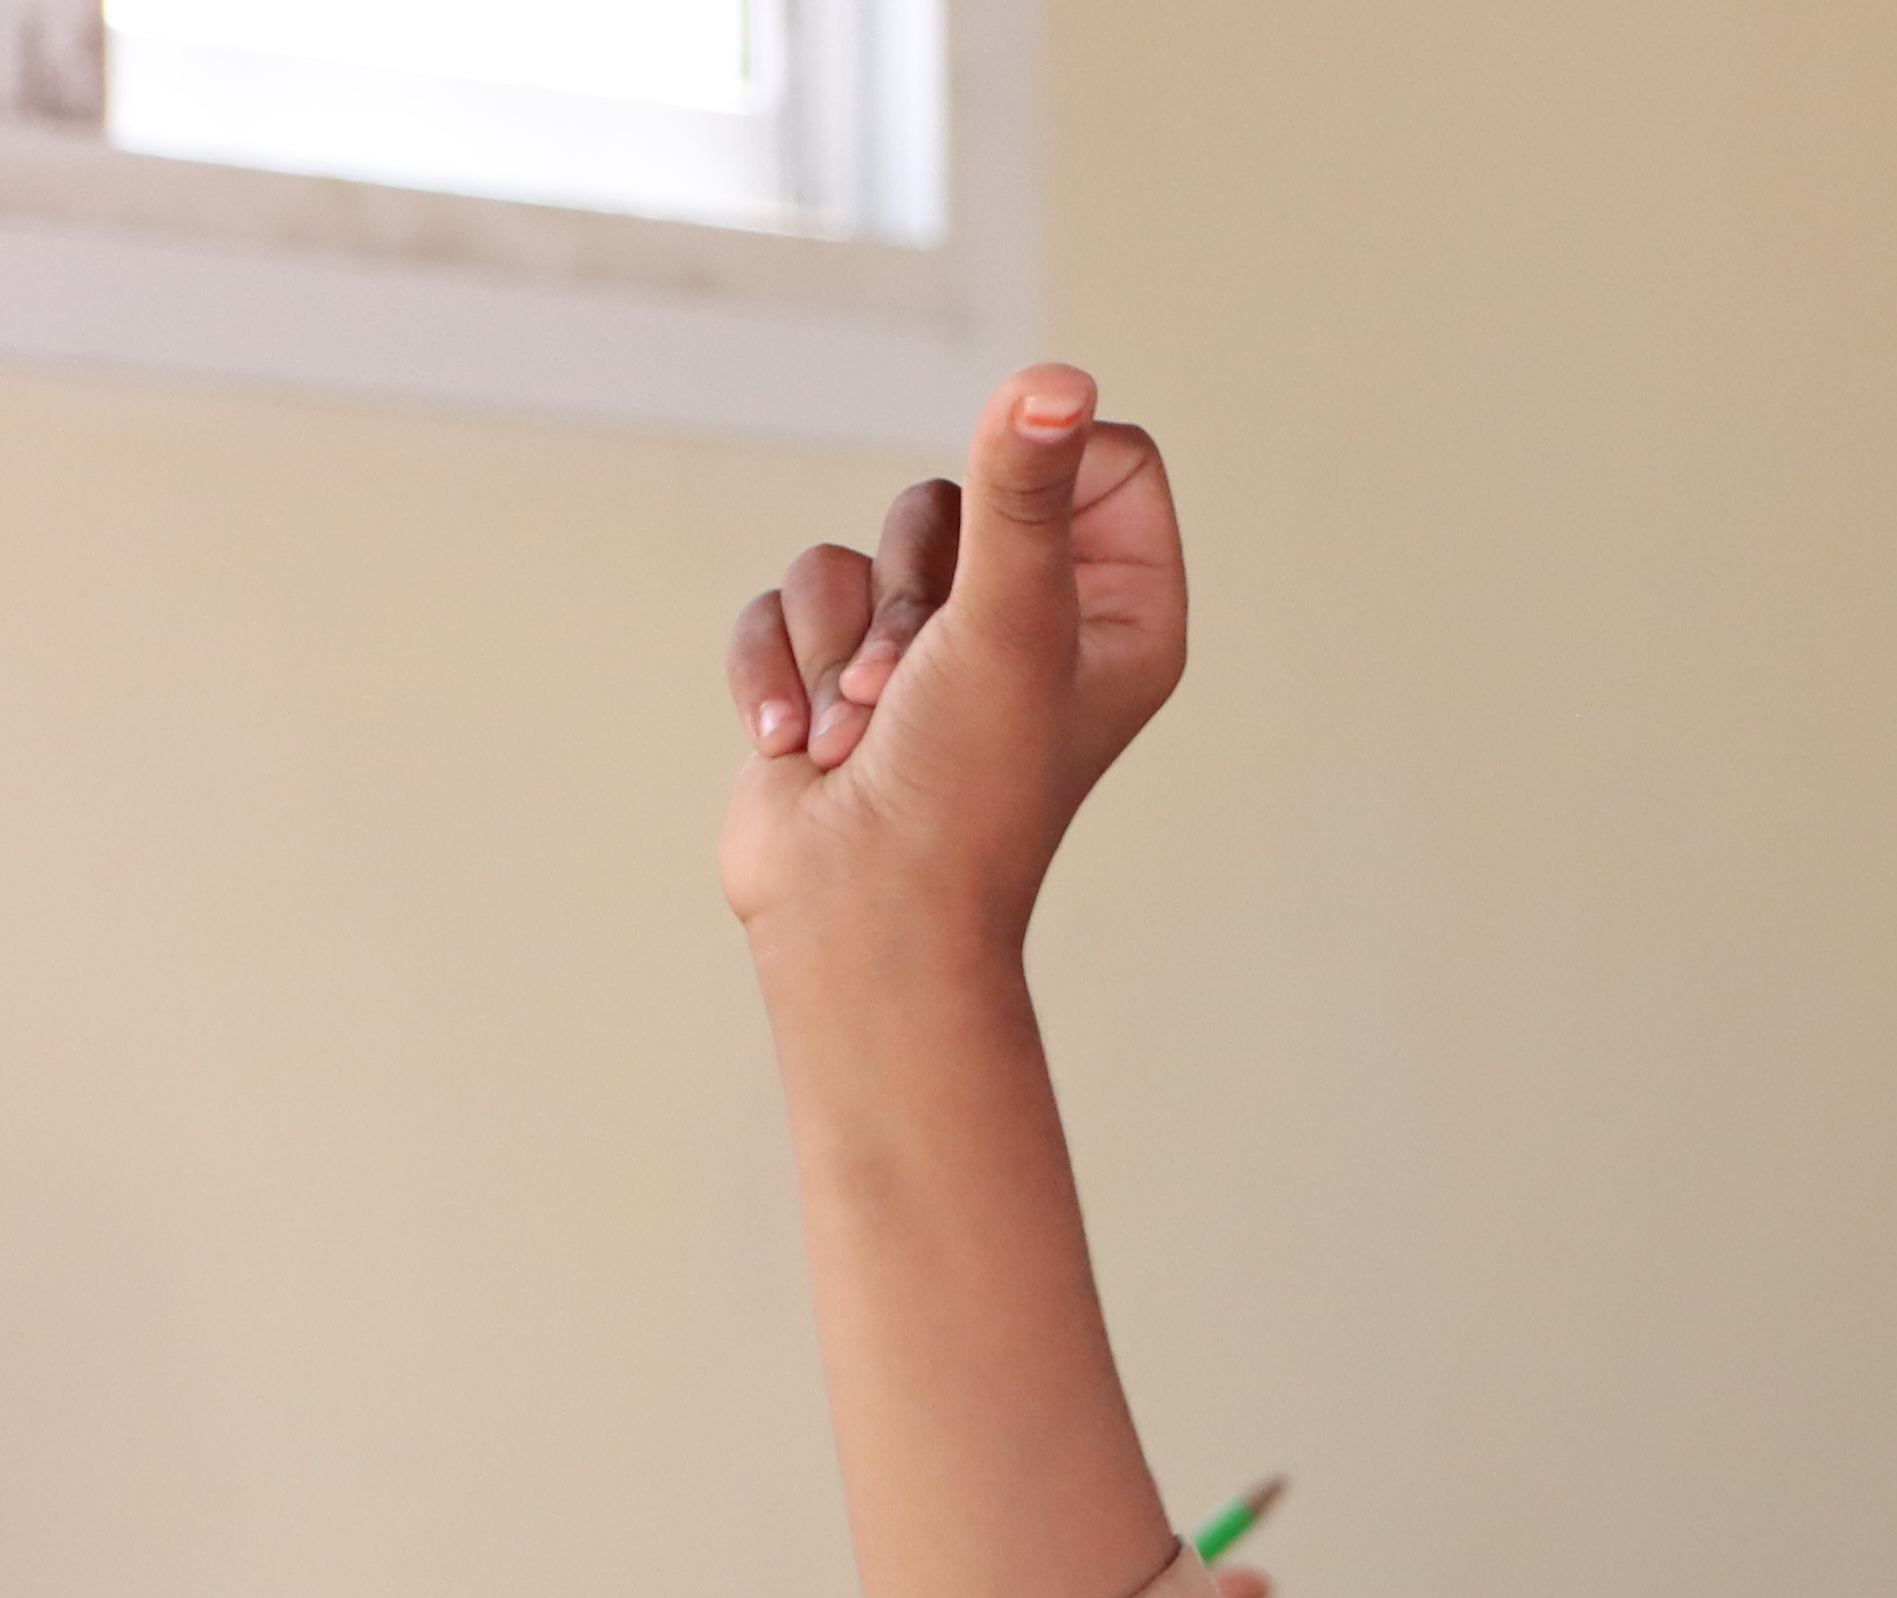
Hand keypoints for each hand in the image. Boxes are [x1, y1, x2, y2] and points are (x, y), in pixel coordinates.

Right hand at [722, 368, 1188, 960]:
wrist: (853, 920)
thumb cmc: (958, 793)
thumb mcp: (1004, 623)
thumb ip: (1021, 494)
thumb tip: (1053, 378)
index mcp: (1118, 610)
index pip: (1107, 457)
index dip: (1045, 477)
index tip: (1008, 551)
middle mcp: (1030, 617)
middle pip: (956, 494)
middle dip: (909, 589)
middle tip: (910, 683)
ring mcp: (924, 647)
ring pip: (855, 549)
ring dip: (837, 643)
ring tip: (855, 734)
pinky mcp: (829, 670)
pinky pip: (784, 601)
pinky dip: (778, 670)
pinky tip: (796, 747)